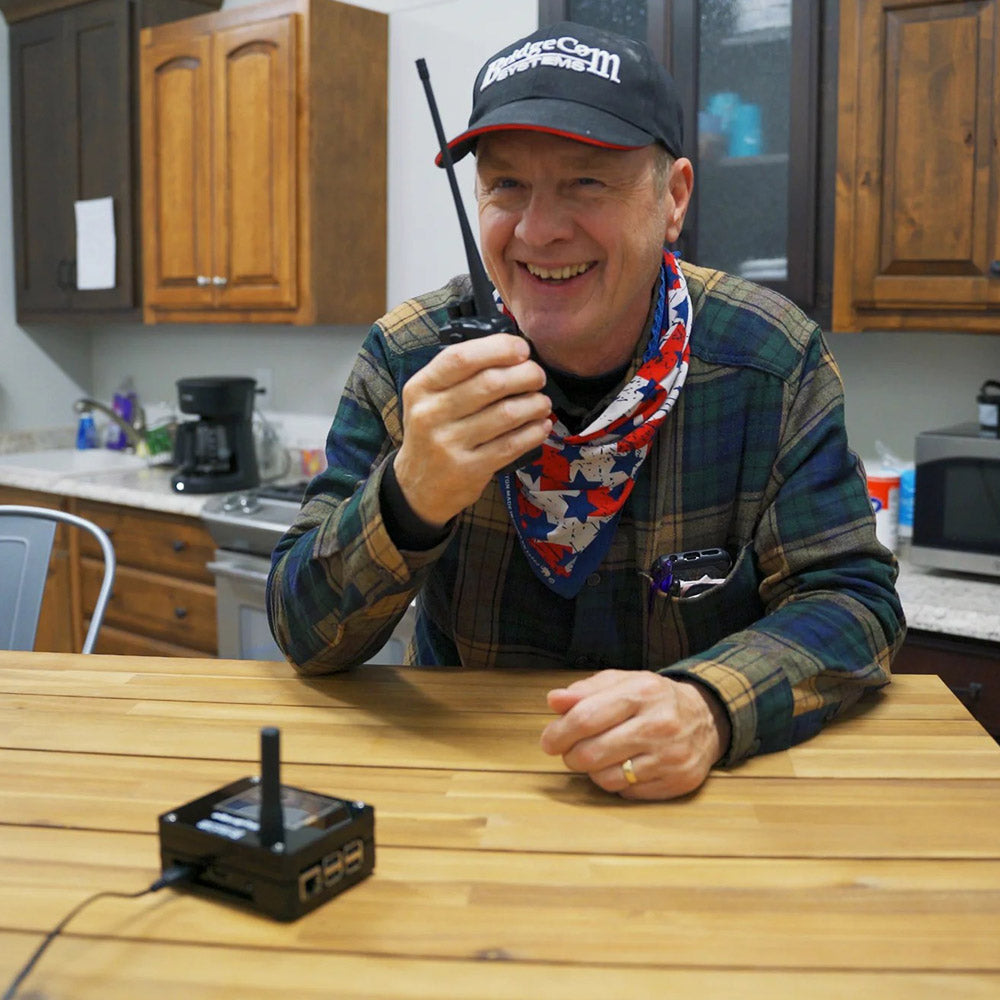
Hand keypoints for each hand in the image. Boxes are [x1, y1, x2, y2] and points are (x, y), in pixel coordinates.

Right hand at [394, 334, 550, 526]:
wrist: (417, 486)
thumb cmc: (432, 433)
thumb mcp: (430, 399)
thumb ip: (460, 375)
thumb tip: (512, 350)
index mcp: (421, 388)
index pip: (460, 357)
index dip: (498, 348)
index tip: (522, 349)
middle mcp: (431, 414)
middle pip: (490, 383)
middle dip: (525, 375)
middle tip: (538, 376)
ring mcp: (448, 444)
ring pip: (506, 414)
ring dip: (534, 404)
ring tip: (542, 402)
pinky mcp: (468, 469)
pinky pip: (511, 445)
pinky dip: (533, 432)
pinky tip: (541, 426)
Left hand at [539, 669, 730, 799]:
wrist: (705, 717)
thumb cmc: (652, 698)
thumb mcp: (621, 682)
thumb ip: (584, 691)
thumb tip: (553, 701)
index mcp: (642, 692)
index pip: (586, 717)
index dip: (558, 733)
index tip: (548, 741)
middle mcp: (660, 724)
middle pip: (591, 753)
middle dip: (571, 756)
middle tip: (571, 752)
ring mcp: (671, 756)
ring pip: (607, 778)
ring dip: (593, 771)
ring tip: (600, 756)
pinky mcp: (678, 781)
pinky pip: (628, 792)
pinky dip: (617, 782)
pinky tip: (625, 766)